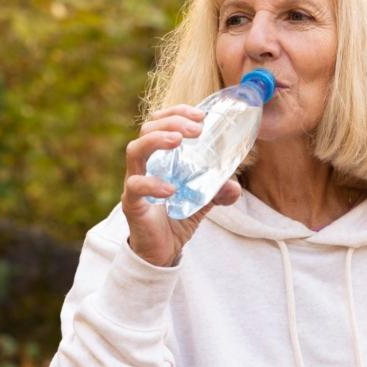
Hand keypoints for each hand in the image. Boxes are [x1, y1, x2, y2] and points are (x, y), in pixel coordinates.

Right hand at [121, 104, 242, 266]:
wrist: (161, 253)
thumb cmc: (175, 220)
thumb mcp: (201, 201)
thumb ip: (216, 190)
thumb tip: (234, 185)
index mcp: (159, 158)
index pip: (160, 123)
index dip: (177, 113)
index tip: (200, 115)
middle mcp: (144, 166)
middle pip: (146, 130)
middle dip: (171, 121)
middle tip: (196, 129)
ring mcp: (135, 183)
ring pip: (135, 151)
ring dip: (157, 140)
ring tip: (177, 140)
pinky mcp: (132, 204)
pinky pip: (136, 187)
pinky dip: (153, 184)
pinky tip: (171, 189)